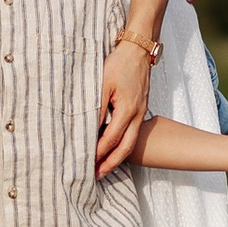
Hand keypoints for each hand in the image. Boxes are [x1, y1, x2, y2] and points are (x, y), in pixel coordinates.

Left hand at [95, 37, 153, 175]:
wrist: (138, 50)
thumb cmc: (119, 64)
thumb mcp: (103, 84)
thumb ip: (97, 107)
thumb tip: (88, 128)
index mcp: (127, 110)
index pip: (111, 139)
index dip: (98, 153)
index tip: (86, 163)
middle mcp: (137, 115)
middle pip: (125, 148)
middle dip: (110, 164)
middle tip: (96, 176)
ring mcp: (141, 113)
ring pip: (130, 142)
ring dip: (117, 157)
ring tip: (104, 167)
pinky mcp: (140, 109)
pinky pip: (132, 133)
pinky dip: (122, 145)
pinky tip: (113, 148)